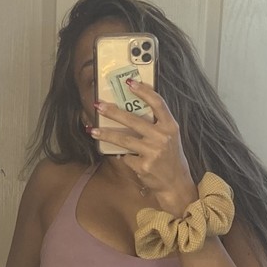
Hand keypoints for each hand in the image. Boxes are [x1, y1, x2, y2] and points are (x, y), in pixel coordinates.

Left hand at [91, 79, 196, 213]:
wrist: (175, 184)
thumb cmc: (169, 157)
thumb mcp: (169, 137)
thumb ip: (156, 124)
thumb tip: (130, 109)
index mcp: (171, 127)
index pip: (158, 103)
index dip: (144, 91)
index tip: (129, 82)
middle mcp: (162, 138)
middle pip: (133, 120)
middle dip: (113, 112)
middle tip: (99, 105)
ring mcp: (153, 152)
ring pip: (123, 139)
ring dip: (105, 134)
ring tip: (92, 130)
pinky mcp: (143, 166)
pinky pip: (126, 157)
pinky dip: (124, 157)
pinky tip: (126, 158)